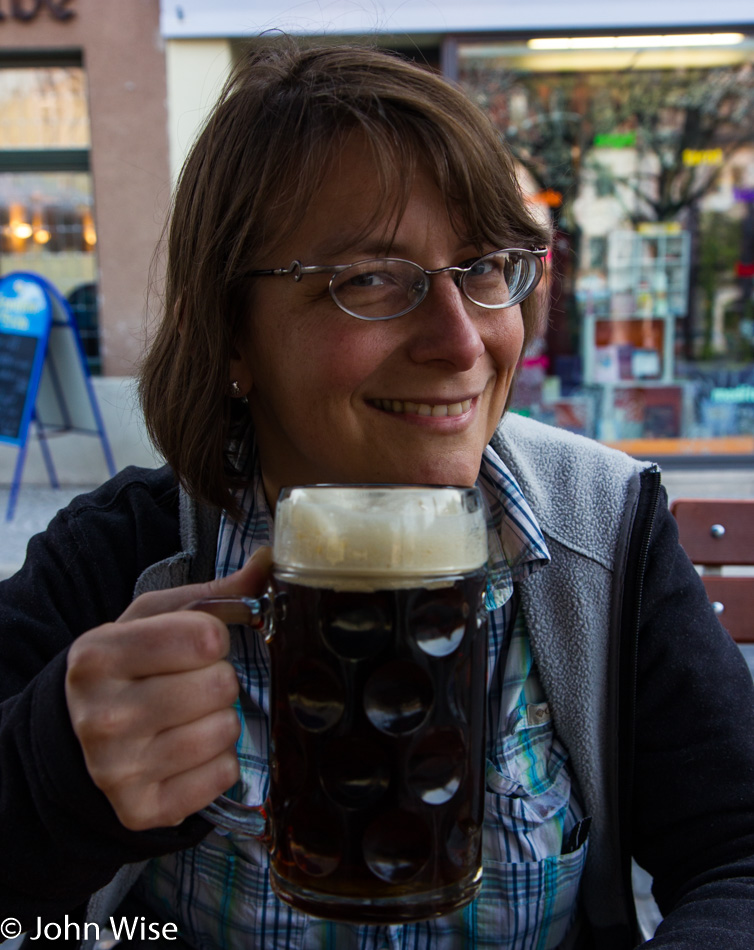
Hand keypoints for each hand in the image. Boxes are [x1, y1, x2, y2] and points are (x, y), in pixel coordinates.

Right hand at [65, 548, 272, 830]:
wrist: (78, 739)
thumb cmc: (129, 666)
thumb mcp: (156, 619)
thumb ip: (215, 593)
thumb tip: (269, 559)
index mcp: (98, 656)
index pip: (203, 636)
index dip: (211, 637)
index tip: (196, 643)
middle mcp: (102, 716)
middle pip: (220, 686)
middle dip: (218, 679)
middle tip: (191, 684)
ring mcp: (118, 771)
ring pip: (226, 731)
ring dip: (220, 721)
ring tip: (189, 716)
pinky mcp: (143, 811)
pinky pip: (223, 775)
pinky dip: (218, 762)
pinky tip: (188, 751)